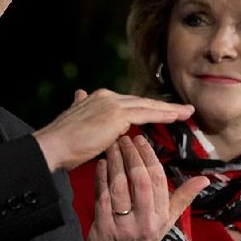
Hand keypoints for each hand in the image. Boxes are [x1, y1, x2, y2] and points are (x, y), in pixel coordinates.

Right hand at [33, 88, 193, 171]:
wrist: (53, 145)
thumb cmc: (63, 142)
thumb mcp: (75, 119)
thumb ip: (81, 106)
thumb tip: (80, 94)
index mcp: (99, 98)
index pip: (130, 103)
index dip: (148, 107)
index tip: (163, 111)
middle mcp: (107, 96)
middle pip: (142, 102)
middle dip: (164, 106)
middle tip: (184, 110)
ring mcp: (112, 104)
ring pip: (148, 106)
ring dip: (169, 110)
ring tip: (187, 113)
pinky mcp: (117, 115)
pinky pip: (146, 114)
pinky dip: (163, 115)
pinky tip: (176, 117)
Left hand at [83, 134, 208, 240]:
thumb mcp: (165, 223)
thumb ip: (182, 199)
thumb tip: (204, 179)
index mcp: (161, 217)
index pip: (158, 181)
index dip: (149, 157)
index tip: (141, 140)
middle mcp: (145, 222)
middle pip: (140, 181)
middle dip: (132, 156)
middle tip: (125, 138)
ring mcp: (124, 226)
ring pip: (119, 187)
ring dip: (115, 162)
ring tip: (112, 146)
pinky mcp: (104, 229)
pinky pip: (102, 197)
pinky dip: (100, 178)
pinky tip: (100, 164)